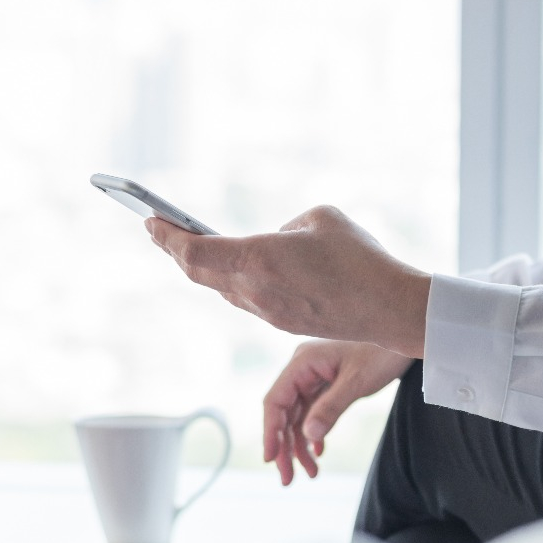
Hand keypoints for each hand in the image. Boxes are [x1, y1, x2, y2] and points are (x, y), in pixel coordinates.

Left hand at [146, 206, 430, 357]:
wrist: (390, 309)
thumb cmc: (361, 257)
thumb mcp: (320, 218)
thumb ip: (284, 228)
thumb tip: (274, 243)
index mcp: (258, 260)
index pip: (193, 252)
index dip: (166, 236)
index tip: (152, 220)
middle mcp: (255, 291)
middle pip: (198, 274)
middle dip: (174, 250)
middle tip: (159, 230)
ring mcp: (268, 312)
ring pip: (221, 289)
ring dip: (203, 268)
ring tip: (191, 248)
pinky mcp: (284, 323)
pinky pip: (246, 299)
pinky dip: (230, 281)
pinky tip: (234, 270)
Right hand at [262, 339, 412, 484]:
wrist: (405, 335)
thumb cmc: (382, 353)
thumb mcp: (357, 382)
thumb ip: (331, 408)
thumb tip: (308, 437)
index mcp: (303, 362)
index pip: (275, 401)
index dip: (270, 432)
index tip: (270, 460)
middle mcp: (303, 369)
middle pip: (284, 413)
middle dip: (285, 447)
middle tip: (289, 479)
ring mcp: (315, 376)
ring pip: (298, 417)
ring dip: (300, 445)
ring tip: (311, 473)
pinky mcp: (328, 383)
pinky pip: (313, 412)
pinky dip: (314, 433)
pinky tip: (318, 453)